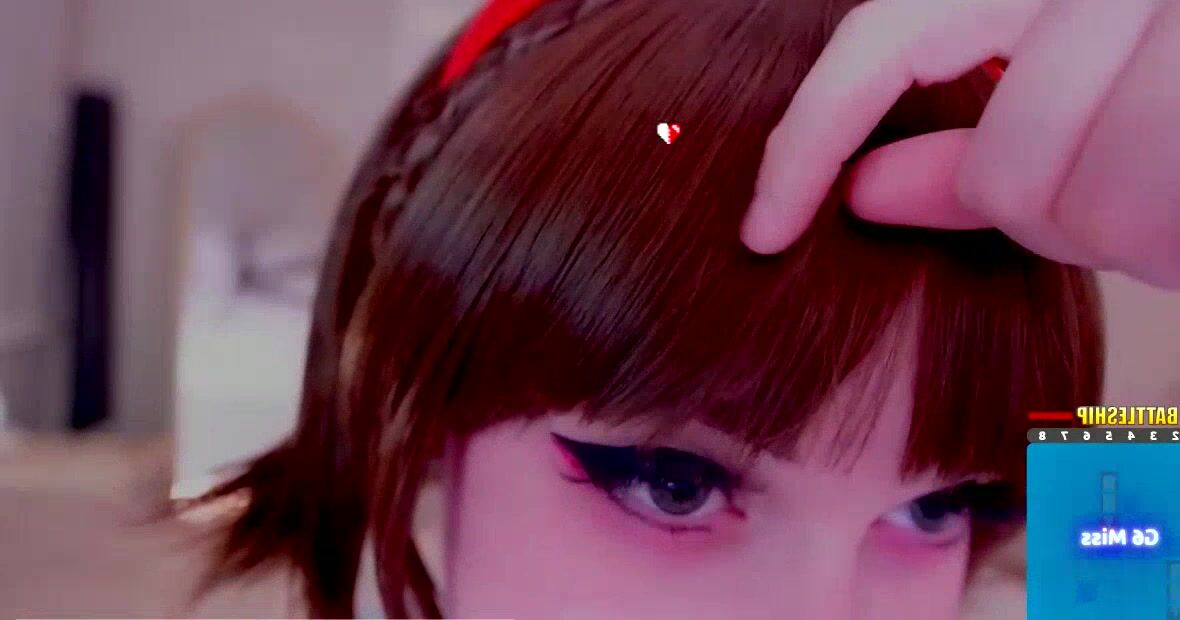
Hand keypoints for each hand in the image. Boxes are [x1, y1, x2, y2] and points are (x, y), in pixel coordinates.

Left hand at [741, 0, 1179, 288]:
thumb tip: (864, 192)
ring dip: (1142, 218)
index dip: (807, 142)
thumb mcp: (1086, 92)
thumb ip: (977, 134)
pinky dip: (1174, 230)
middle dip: (1066, 204)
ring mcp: (1167, 27)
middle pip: (1006, 170)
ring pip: (1084, 200)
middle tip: (1150, 164)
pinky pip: (1148, 214)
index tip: (764, 230)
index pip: (881, 45)